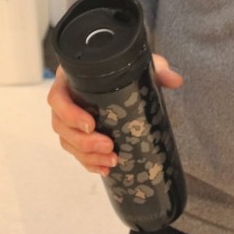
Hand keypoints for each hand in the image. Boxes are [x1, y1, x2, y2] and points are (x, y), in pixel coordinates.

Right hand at [48, 55, 182, 174]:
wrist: (123, 72)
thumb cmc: (123, 66)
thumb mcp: (140, 64)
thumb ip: (158, 69)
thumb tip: (176, 81)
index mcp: (71, 79)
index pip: (58, 98)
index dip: (69, 113)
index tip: (91, 124)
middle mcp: (66, 100)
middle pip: (61, 126)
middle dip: (84, 142)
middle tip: (108, 146)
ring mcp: (69, 119)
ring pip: (67, 142)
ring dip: (87, 156)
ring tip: (111, 161)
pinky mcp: (78, 134)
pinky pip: (76, 152)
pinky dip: (89, 162)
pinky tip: (104, 169)